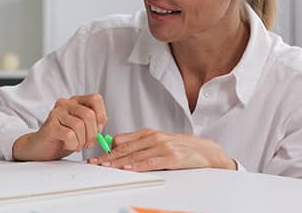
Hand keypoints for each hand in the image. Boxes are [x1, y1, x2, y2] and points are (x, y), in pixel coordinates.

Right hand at [12, 94, 106, 160]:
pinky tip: (69, 145)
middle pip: (89, 115)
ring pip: (79, 125)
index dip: (101, 115)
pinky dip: (73, 144)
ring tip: (77, 145)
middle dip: (92, 134)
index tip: (98, 129)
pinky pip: (69, 135)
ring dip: (82, 141)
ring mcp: (56, 113)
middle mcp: (65, 103)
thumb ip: (93, 123)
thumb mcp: (82, 128)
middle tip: (88, 143)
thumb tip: (101, 125)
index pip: (95, 99)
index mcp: (76, 101)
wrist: (40, 147)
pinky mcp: (50, 126)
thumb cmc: (62, 137)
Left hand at [88, 129, 235, 171]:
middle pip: (125, 148)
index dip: (107, 149)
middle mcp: (153, 138)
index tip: (95, 157)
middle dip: (108, 156)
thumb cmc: (181, 147)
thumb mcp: (158, 142)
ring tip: (105, 166)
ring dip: (118, 161)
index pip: (122, 140)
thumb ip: (140, 145)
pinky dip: (139, 165)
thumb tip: (118, 150)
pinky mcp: (172, 157)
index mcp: (148, 133)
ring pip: (135, 154)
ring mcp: (163, 146)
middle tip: (95, 163)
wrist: (207, 150)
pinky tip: (129, 168)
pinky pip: (152, 162)